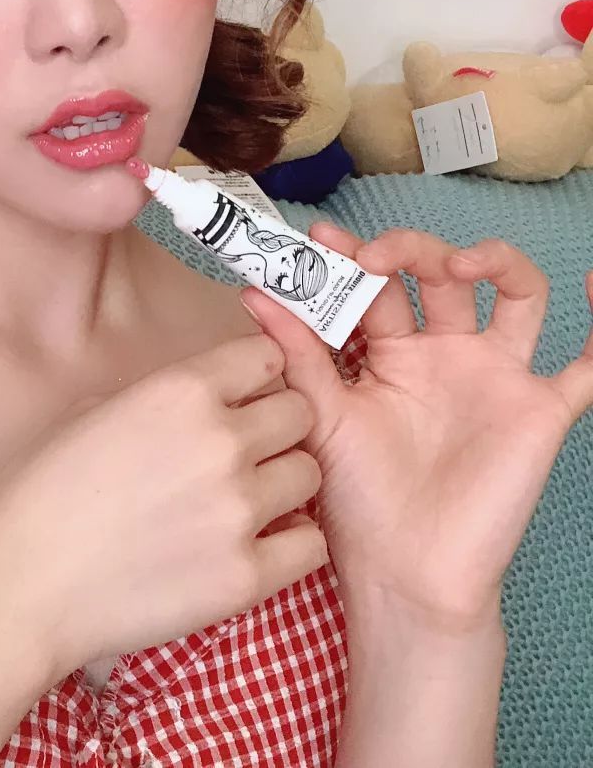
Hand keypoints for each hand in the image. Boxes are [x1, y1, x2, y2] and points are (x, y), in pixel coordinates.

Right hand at [0, 332, 326, 678]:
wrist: (25, 583)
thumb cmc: (43, 492)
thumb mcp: (93, 410)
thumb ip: (159, 398)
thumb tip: (195, 401)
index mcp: (181, 390)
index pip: (265, 357)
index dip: (258, 375)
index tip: (247, 393)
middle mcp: (221, 440)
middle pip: (300, 413)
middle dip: (278, 426)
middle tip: (250, 450)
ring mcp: (239, 510)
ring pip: (310, 474)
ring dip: (285, 483)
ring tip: (249, 501)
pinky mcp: (247, 576)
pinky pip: (309, 545)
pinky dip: (289, 544)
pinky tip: (255, 545)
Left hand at [241, 226, 592, 630]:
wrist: (403, 576)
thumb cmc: (357, 501)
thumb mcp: (322, 417)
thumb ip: (296, 354)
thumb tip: (255, 291)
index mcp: (393, 350)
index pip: (378, 284)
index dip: (353, 255)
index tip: (321, 237)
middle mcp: (447, 351)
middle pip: (440, 274)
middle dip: (409, 249)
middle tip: (375, 257)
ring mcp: (495, 376)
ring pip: (515, 294)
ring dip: (495, 261)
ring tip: (459, 262)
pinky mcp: (538, 411)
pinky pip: (586, 368)